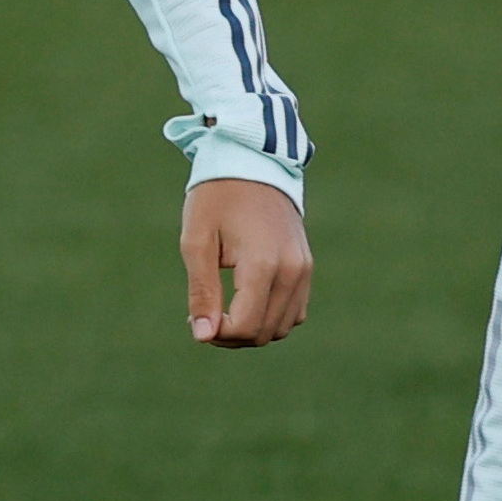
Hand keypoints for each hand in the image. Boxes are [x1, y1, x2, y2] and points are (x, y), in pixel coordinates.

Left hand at [183, 177, 310, 346]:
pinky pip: (294, 311)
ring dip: (252, 330)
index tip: (195, 320)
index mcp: (263, 264)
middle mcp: (292, 270)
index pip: (247, 326)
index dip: (218, 334)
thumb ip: (202, 292)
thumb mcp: (196, 242)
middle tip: (203, 316)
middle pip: (265, 332)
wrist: (251, 164)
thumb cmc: (216, 199)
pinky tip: (244, 302)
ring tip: (222, 310)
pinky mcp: (306, 267)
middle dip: (232, 335)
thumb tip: (204, 336)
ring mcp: (304, 270)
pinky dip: (270, 317)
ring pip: (282, 327)